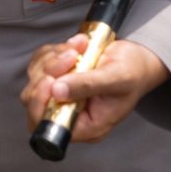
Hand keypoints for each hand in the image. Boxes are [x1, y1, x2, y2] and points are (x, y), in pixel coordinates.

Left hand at [20, 36, 168, 143]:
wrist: (137, 58)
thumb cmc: (134, 72)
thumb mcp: (117, 78)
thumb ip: (88, 85)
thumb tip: (57, 92)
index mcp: (86, 125)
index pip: (46, 125)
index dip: (39, 103)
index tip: (50, 79)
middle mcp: (69, 113)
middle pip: (33, 98)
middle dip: (48, 72)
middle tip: (72, 56)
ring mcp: (60, 95)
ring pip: (36, 77)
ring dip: (53, 58)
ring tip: (80, 47)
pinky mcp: (56, 77)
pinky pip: (41, 62)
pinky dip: (54, 51)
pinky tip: (76, 45)